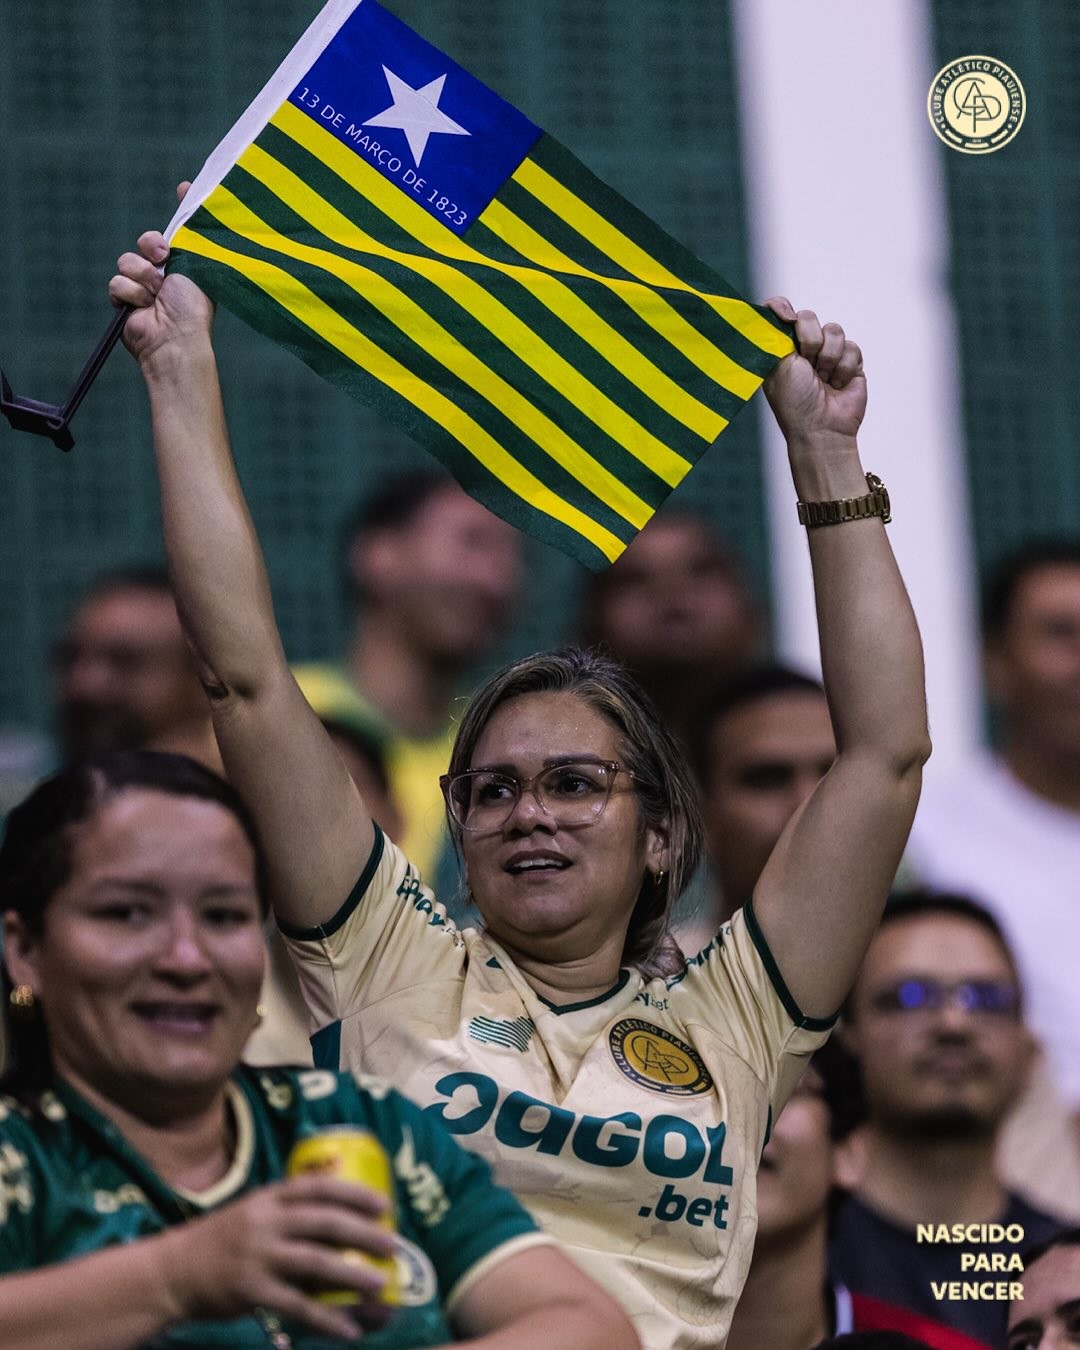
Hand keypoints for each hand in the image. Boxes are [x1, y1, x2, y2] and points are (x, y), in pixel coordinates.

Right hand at [108, 183, 213, 368]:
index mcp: (186, 268)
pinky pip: (117, 282)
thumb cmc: (192, 306)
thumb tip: (184, 187)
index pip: (177, 234)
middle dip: (152, 245)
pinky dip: (131, 293)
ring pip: (127, 261)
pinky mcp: (124, 301)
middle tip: (164, 256)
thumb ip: (192, 231)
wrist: (174, 337)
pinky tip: (144, 306)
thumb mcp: (198, 264)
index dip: (178, 212)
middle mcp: (164, 276)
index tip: (183, 189)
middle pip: (146, 242)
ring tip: (156, 292)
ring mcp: (142, 288)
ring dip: (142, 275)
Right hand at [156, 1173, 397, 1341]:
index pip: (319, 1187)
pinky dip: (327, 1318)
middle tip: (393, 1245)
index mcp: (269, 1198)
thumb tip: (339, 1223)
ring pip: (316, 1262)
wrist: (171, 1272)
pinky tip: (350, 1329)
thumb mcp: (252, 1213)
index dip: (355, 1193)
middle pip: (325, 1222)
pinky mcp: (251, 1291)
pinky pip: (297, 1306)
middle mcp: (265, 1222)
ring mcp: (258, 1256)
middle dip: (365, 1233)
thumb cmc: (221, 1242)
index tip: (384, 1204)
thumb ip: (287, 1214)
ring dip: (353, 1274)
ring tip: (381, 1284)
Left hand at [761, 299, 865, 447]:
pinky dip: (844, 367)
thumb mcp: (777, 365)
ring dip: (828, 358)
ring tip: (823, 380)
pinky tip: (838, 384)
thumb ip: (776, 334)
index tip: (787, 318)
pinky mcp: (850, 362)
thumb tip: (778, 308)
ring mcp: (827, 354)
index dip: (783, 309)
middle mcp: (802, 349)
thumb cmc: (795, 401)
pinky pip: (852, 347)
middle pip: (809, 317)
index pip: (780, 312)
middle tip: (806, 364)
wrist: (822, 427)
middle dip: (810, 341)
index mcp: (780, 348)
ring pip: (834, 331)